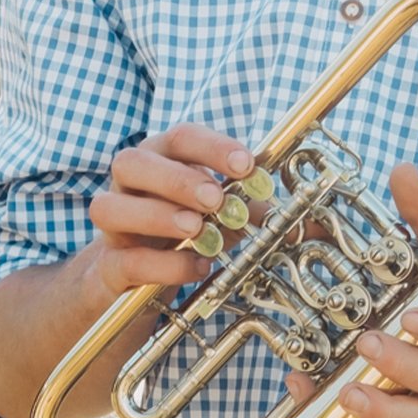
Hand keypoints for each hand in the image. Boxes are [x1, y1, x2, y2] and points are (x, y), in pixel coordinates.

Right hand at [84, 123, 259, 306]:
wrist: (133, 279)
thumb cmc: (183, 231)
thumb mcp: (222, 216)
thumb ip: (256, 212)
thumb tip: (309, 220)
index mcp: (160, 160)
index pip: (179, 138)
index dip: (212, 147)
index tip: (246, 165)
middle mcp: (128, 186)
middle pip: (133, 162)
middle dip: (176, 179)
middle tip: (215, 199)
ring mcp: (112, 226)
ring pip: (110, 208)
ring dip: (157, 215)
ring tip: (196, 229)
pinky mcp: (108, 267)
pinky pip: (125, 260)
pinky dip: (163, 264)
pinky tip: (197, 265)